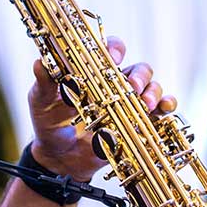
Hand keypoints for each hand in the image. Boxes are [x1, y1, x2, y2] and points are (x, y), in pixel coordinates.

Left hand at [27, 36, 176, 180]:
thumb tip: (40, 62)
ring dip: (153, 92)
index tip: (113, 58)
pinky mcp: (137, 123)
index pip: (111, 50)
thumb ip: (44, 82)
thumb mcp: (41, 100)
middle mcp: (115, 84)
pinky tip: (163, 110)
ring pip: (152, 87)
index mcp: (94, 71)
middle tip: (132, 86)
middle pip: (139, 68)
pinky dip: (166, 106)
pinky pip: (160, 111)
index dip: (115, 49)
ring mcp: (128, 104)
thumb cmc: (49, 122)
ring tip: (144, 104)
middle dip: (139, 75)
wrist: (58, 157)